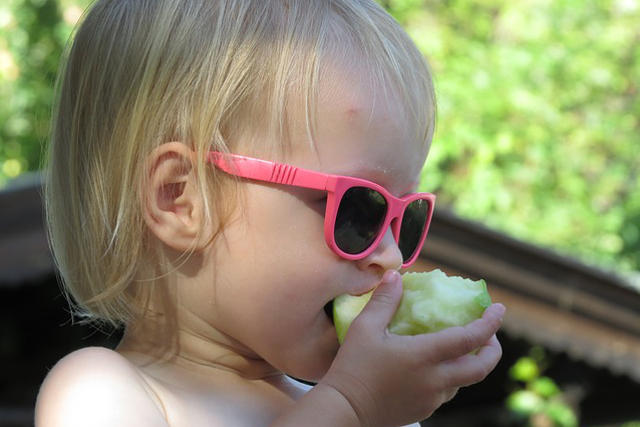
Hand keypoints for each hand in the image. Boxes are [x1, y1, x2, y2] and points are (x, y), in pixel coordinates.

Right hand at [320, 270, 504, 426]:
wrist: (344, 410)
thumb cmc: (353, 367)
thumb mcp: (365, 328)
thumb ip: (384, 301)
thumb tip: (396, 276)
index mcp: (424, 356)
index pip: (469, 339)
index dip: (489, 323)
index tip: (498, 308)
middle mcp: (435, 381)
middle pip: (480, 368)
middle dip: (493, 349)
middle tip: (490, 334)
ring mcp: (431, 399)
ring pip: (464, 382)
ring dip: (470, 364)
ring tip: (462, 349)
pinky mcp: (423, 411)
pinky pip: (446, 393)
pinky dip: (450, 378)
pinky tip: (435, 368)